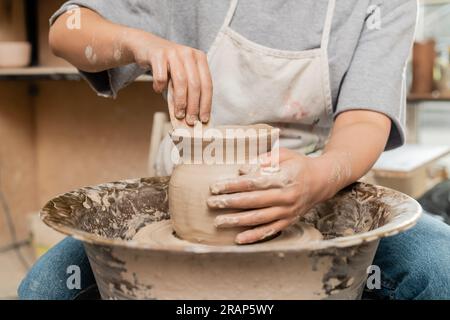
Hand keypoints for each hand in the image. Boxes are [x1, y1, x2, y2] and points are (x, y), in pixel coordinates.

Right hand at [127, 31, 211, 124]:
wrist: (147, 46)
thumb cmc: (167, 65)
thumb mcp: (182, 73)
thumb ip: (189, 90)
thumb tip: (194, 116)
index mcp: (199, 58)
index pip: (207, 84)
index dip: (206, 103)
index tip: (203, 118)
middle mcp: (189, 53)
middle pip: (195, 84)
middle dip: (193, 106)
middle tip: (190, 120)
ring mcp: (173, 52)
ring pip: (181, 81)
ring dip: (180, 101)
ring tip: (178, 114)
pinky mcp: (158, 54)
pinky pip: (161, 77)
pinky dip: (160, 87)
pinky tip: (158, 90)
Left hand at [207, 148, 329, 243]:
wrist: (322, 181)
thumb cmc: (299, 165)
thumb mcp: (284, 155)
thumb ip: (264, 160)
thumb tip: (242, 170)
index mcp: (284, 178)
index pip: (253, 182)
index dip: (233, 185)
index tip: (216, 186)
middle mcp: (286, 197)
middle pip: (253, 202)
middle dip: (230, 203)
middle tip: (211, 203)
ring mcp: (288, 212)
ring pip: (259, 219)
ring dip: (237, 221)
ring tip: (219, 222)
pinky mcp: (289, 222)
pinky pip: (270, 231)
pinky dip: (254, 236)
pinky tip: (239, 239)